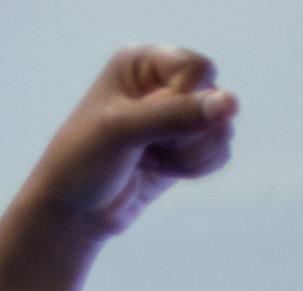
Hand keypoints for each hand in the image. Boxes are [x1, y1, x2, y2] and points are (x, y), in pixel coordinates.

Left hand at [24, 46, 237, 240]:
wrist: (71, 216)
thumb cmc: (81, 165)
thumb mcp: (121, 132)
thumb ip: (175, 115)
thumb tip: (231, 103)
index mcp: (141, 62)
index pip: (197, 70)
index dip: (182, 102)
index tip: (145, 125)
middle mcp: (162, 81)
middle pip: (215, 98)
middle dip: (185, 132)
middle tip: (144, 148)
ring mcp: (177, 115)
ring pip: (222, 126)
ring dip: (191, 153)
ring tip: (151, 160)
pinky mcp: (187, 145)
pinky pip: (220, 149)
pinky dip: (198, 166)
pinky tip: (164, 172)